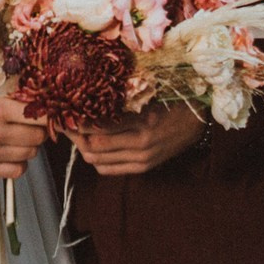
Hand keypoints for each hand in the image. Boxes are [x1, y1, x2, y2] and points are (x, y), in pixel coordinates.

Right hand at [0, 83, 45, 177]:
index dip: (46, 114)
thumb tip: (29, 83)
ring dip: (30, 147)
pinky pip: (16, 172)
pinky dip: (20, 164)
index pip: (39, 115)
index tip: (44, 113)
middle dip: (39, 130)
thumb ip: (3, 85)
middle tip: (31, 125)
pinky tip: (11, 154)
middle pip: (38, 136)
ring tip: (19, 138)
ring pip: (30, 154)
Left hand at [69, 102, 205, 175]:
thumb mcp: (148, 93)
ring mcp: (143, 157)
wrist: (199, 117)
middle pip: (93, 146)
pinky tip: (91, 148)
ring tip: (74, 135)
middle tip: (64, 123)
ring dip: (83, 148)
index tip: (64, 112)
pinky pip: (110, 169)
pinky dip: (96, 160)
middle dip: (75, 136)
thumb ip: (122, 99)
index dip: (77, 122)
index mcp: (141, 120)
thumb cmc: (172, 98)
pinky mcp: (145, 166)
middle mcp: (140, 142)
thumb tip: (90, 97)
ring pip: (98, 160)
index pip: (98, 126)